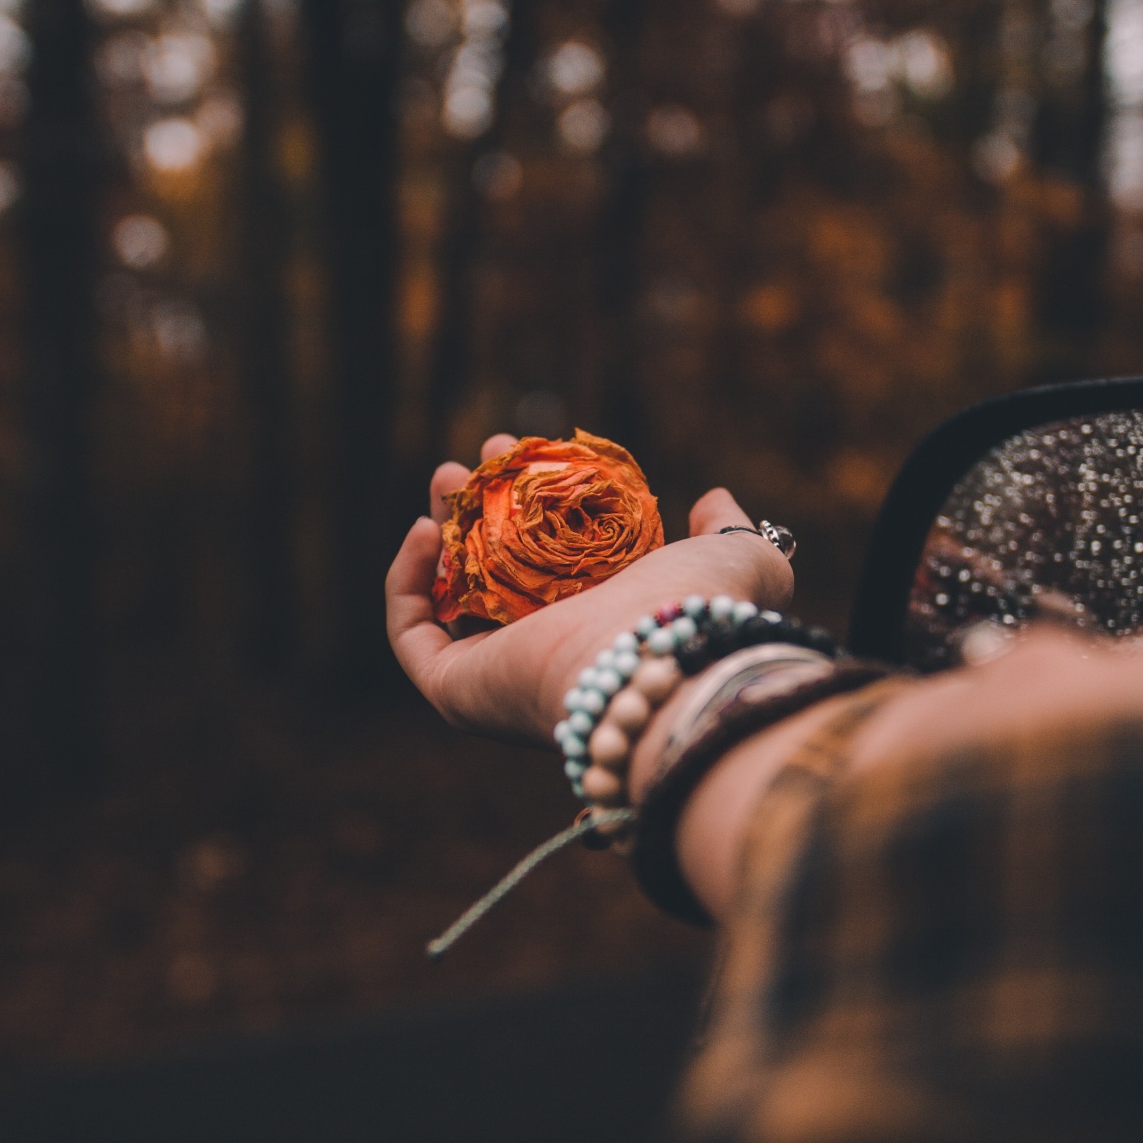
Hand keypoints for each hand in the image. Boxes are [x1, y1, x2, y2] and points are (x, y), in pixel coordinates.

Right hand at [386, 434, 794, 744]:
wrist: (657, 664)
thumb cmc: (698, 612)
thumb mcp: (736, 558)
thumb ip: (729, 529)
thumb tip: (713, 502)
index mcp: (604, 625)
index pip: (555, 564)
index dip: (535, 503)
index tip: (532, 452)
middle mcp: (549, 652)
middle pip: (496, 572)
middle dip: (483, 504)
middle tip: (487, 455)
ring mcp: (498, 674)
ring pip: (449, 597)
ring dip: (441, 529)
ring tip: (449, 475)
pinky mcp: (457, 689)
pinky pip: (412, 635)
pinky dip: (406, 581)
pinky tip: (425, 528)